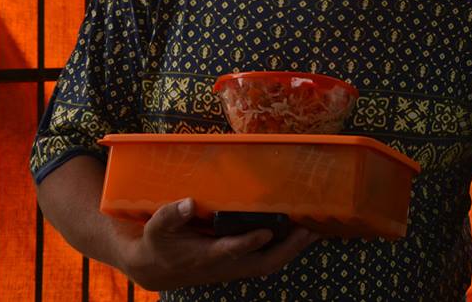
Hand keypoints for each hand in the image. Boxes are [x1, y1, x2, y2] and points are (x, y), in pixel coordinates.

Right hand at [118, 198, 318, 290]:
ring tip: (315, 231)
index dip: (247, 243)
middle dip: (287, 249)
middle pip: (262, 263)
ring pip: (269, 264)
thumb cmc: (158, 243)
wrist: (156, 268)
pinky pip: (268, 260)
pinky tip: (301, 234)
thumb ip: (170, 215)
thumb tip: (188, 202)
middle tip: (309, 230)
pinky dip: (287, 249)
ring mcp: (234, 267)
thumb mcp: (156, 228)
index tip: (266, 231)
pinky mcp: (239, 264)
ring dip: (293, 249)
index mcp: (204, 256)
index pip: (230, 251)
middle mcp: (224, 265)